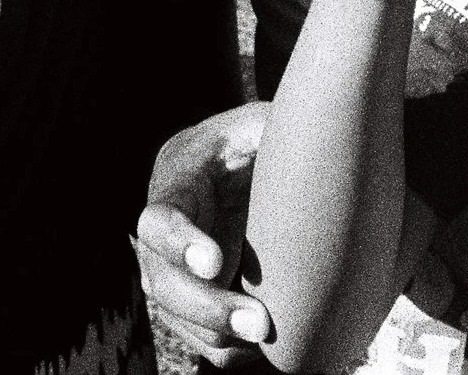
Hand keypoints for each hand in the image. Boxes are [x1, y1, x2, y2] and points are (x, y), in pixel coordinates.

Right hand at [134, 103, 272, 366]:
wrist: (248, 166)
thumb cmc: (260, 137)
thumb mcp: (263, 121)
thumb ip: (269, 131)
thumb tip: (307, 136)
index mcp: (177, 178)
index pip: (160, 218)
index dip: (180, 244)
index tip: (216, 262)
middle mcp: (164, 229)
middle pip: (161, 282)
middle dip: (207, 307)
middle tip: (260, 324)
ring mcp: (172, 267)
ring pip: (178, 316)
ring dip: (219, 334)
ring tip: (268, 340)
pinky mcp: (192, 296)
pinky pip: (200, 335)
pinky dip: (230, 347)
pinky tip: (268, 347)